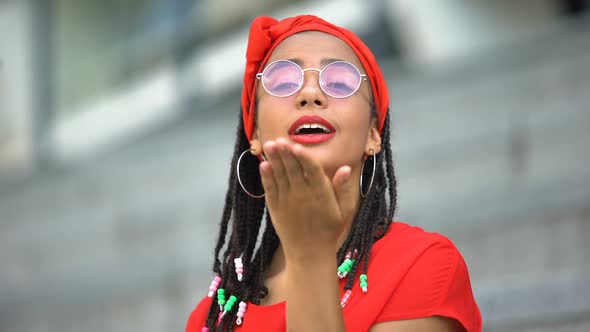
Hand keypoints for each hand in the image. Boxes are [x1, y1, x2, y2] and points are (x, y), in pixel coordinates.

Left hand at [259, 137, 357, 261]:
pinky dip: (266, 177)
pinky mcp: (276, 208)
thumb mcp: (343, 210)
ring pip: (280, 176)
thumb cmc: (329, 230)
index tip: (296, 145)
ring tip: (270, 144)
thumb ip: (342, 188)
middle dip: (285, 153)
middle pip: (293, 169)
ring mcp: (287, 202)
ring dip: (274, 159)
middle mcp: (303, 196)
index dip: (304, 157)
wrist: (309, 254)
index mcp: (321, 194)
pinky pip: (270, 189)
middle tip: (278, 139)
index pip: (312, 170)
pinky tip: (264, 164)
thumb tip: (346, 168)